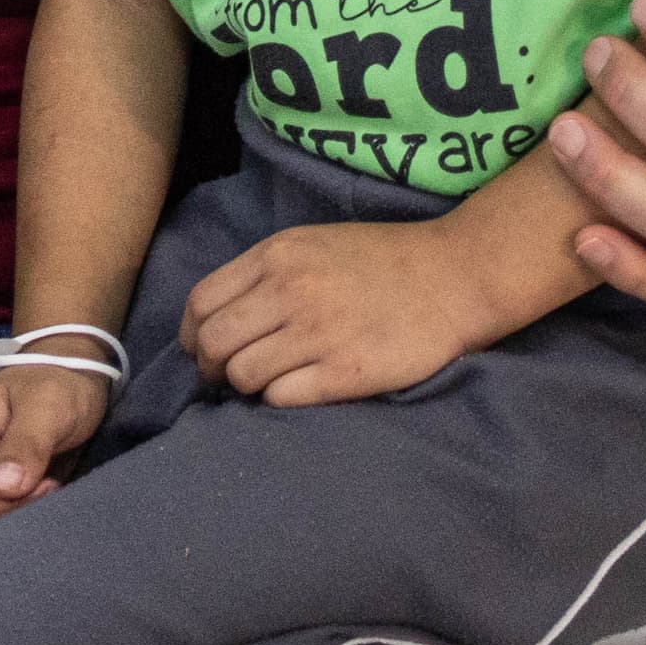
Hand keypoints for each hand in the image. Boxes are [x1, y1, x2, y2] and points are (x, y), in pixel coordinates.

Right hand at [0, 357, 109, 537]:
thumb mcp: (48, 407)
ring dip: (5, 528)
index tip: (47, 486)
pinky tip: (34, 511)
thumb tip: (3, 488)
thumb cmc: (60, 386)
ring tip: (43, 506)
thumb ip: (25, 445)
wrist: (68, 371)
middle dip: (2, 526)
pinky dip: (6, 524)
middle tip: (45, 499)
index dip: (5, 510)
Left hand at [183, 219, 482, 405]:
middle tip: (223, 376)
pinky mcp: (346, 372)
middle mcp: (290, 292)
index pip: (201, 302)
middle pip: (213, 342)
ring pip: (241, 374)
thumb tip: (216, 317)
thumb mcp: (311, 244)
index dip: (191, 333)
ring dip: (244, 385)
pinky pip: (281, 397)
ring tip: (262, 384)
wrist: (454, 276)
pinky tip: (294, 390)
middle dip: (208, 366)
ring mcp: (318, 333)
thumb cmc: (381, 260)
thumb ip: (263, 274)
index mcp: (276, 256)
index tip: (200, 348)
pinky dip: (277, 399)